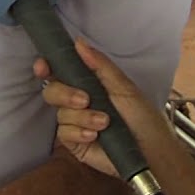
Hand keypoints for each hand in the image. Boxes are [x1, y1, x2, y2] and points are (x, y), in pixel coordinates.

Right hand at [34, 38, 164, 177]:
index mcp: (89, 83)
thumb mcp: (124, 87)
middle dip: (65, 93)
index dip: (47, 67)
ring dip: (82, 117)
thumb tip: (78, 42)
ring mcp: (76, 122)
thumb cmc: (144, 118)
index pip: (60, 71)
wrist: (152, 152)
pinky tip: (95, 136)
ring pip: (61, 113)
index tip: (43, 67)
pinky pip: (64, 133)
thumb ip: (100, 65)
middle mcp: (79, 101)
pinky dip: (79, 132)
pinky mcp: (75, 142)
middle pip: (53, 91)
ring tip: (104, 123)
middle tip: (85, 100)